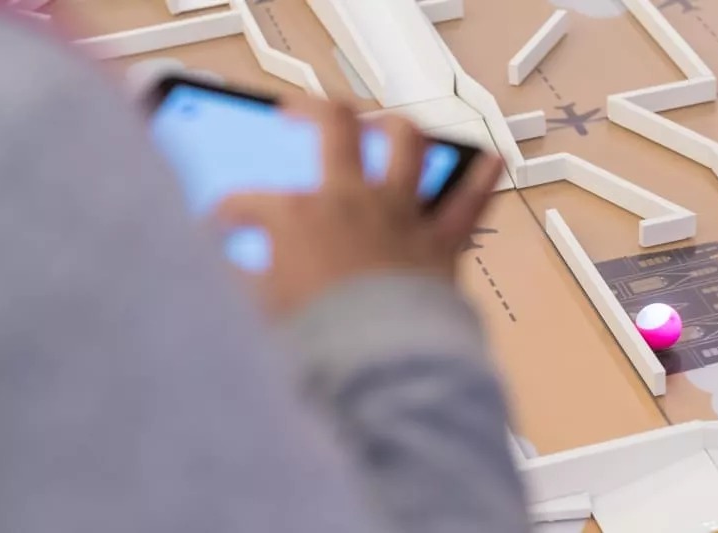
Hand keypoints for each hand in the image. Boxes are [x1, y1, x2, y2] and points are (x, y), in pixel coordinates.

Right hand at [214, 95, 502, 316]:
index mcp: (301, 215)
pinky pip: (470, 200)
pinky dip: (482, 177)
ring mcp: (399, 212)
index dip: (228, 212)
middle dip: (310, 109)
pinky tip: (492, 159)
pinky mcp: (439, 239)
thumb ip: (245, 283)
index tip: (224, 225)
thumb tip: (230, 273)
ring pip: (406, 143)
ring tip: (384, 123)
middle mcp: (352, 199)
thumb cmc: (324, 341)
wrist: (380, 366)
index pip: (250, 203)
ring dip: (395, 126)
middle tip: (296, 112)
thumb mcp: (265, 312)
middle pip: (334, 126)